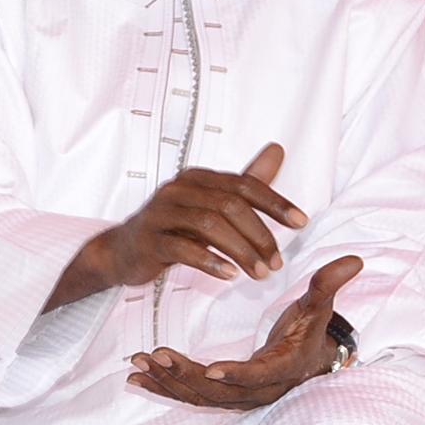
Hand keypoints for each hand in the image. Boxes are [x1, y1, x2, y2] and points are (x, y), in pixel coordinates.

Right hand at [46, 144, 307, 309]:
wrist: (123, 251)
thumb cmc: (173, 226)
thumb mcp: (210, 203)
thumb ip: (246, 182)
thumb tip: (278, 149)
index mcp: (196, 178)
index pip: (243, 184)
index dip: (275, 202)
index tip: (301, 223)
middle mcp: (177, 189)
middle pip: (228, 205)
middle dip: (259, 235)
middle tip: (276, 263)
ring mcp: (160, 213)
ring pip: (208, 226)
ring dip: (240, 251)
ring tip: (259, 274)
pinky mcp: (149, 240)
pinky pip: (183, 248)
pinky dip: (210, 261)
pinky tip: (229, 275)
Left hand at [128, 254, 363, 409]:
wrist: (310, 361)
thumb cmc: (311, 331)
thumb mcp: (318, 307)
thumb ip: (328, 285)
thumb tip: (353, 260)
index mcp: (281, 369)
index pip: (257, 376)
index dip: (236, 374)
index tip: (210, 367)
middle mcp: (258, 391)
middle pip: (218, 391)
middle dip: (185, 375)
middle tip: (156, 354)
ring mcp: (238, 396)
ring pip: (198, 396)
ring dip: (167, 381)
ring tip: (139, 362)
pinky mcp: (222, 395)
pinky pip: (189, 396)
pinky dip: (163, 387)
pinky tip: (137, 376)